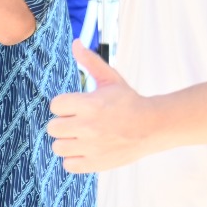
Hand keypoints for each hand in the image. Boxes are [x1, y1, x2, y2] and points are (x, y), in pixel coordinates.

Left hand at [47, 43, 162, 172]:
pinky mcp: (95, 163)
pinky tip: (84, 149)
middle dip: (63, 123)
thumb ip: (90, 62)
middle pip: (52, 127)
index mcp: (90, 104)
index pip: (55, 105)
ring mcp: (91, 147)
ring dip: (66, 142)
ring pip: (57, 147)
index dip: (63, 105)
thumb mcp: (111, 79)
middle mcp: (88, 127)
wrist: (153, 126)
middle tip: (77, 121)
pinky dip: (73, 159)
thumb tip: (75, 42)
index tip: (75, 106)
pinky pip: (68, 164)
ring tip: (80, 136)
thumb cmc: (128, 101)